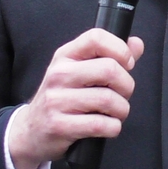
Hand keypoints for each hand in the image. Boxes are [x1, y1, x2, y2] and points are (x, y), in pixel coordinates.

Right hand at [7, 28, 144, 168]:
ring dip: (121, 110)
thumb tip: (136, 44)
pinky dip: (113, 128)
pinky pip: (100, 125)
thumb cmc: (62, 98)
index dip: (120, 49)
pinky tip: (107, 126)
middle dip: (126, 86)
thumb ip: (109, 56)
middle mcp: (59, 74)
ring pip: (108, 100)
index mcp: (65, 56)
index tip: (128, 63)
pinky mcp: (59, 125)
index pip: (96, 38)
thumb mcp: (79, 72)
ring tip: (115, 113)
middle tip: (122, 95)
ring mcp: (56, 100)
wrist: (30, 131)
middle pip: (109, 69)